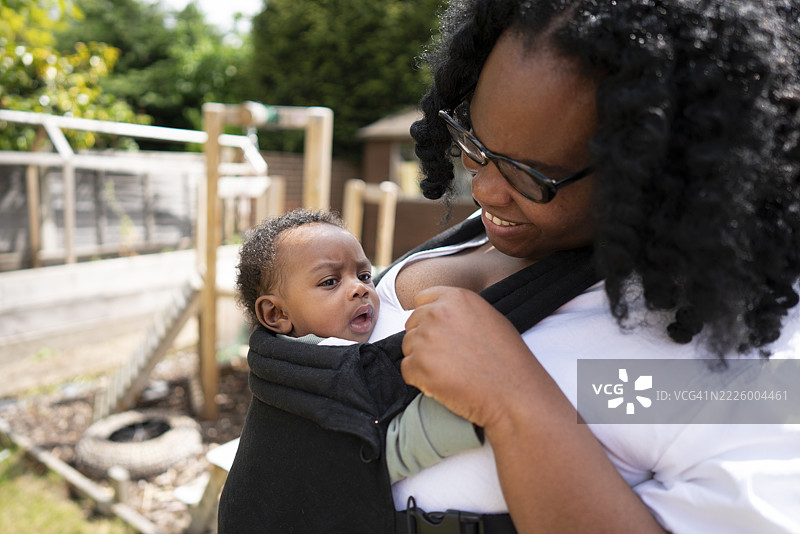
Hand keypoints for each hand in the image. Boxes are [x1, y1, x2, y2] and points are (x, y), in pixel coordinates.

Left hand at [401, 286, 538, 429]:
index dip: (428, 318)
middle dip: (424, 340)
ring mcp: (425, 339)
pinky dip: (420, 380)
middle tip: (449, 359)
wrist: (513, 394)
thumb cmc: (508, 360)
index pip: (422, 300)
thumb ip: (459, 311)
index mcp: (456, 298)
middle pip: (412, 324)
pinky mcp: (418, 365)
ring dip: (422, 361)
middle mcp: (437, 313)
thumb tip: (438, 314)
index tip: (440, 334)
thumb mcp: (489, 318)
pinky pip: (407, 370)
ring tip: (450, 372)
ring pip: (408, 347)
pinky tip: (444, 384)